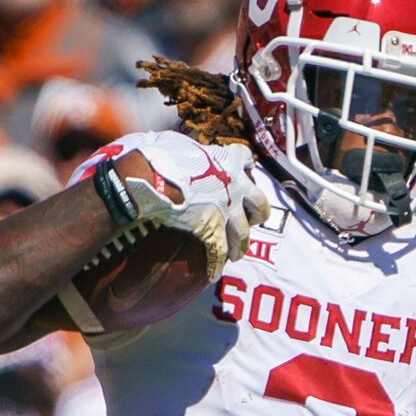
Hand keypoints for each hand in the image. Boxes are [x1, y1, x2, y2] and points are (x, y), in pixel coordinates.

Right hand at [113, 134, 268, 266]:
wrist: (154, 178)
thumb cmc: (161, 155)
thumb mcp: (177, 142)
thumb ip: (187, 149)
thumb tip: (175, 149)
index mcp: (227, 161)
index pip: (244, 158)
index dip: (244, 163)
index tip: (245, 167)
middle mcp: (234, 187)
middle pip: (260, 204)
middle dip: (258, 213)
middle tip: (250, 218)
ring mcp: (226, 211)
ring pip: (244, 234)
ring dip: (240, 245)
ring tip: (236, 253)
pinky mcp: (213, 231)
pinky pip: (219, 253)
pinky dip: (216, 265)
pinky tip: (214, 273)